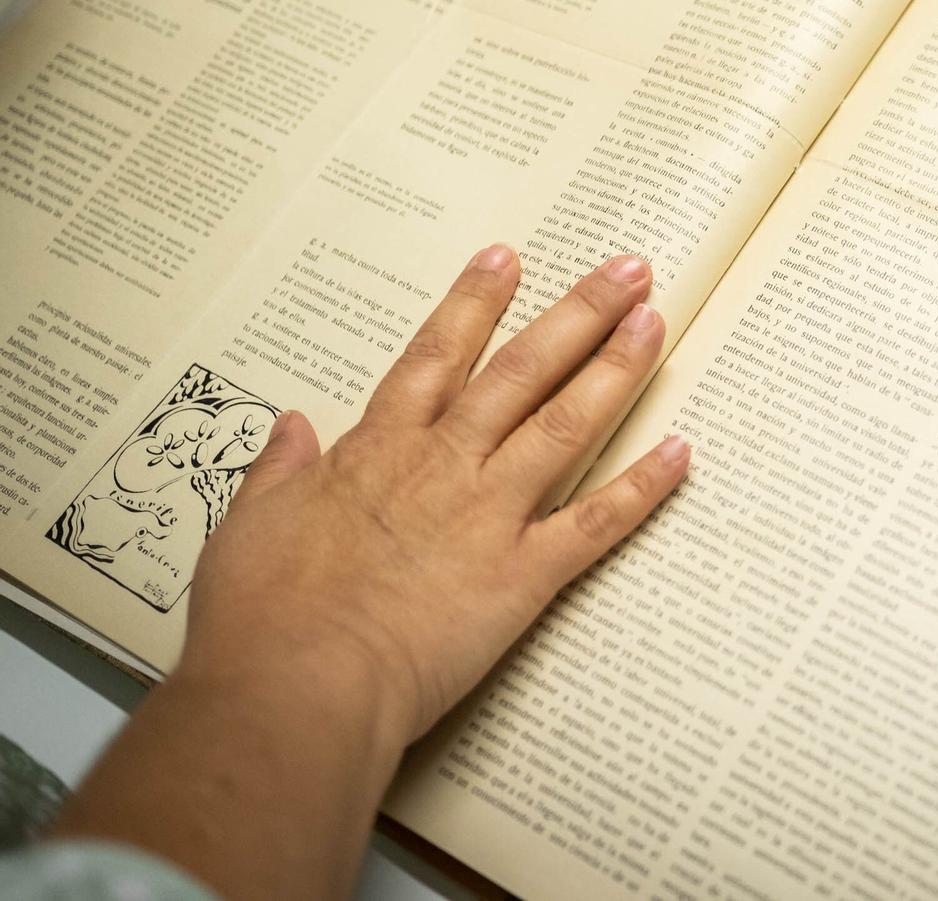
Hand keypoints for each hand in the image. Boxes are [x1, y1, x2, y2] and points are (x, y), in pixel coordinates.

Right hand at [177, 244, 688, 748]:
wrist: (298, 687)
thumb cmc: (263, 620)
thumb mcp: (248, 528)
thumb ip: (275, 472)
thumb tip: (289, 427)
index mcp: (377, 452)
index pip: (435, 357)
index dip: (474, 304)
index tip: (507, 258)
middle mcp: (442, 466)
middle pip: (520, 371)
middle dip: (578, 313)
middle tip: (626, 270)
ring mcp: (488, 515)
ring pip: (566, 424)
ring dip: (615, 370)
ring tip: (654, 322)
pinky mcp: (523, 575)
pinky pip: (596, 523)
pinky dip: (643, 488)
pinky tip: (680, 453)